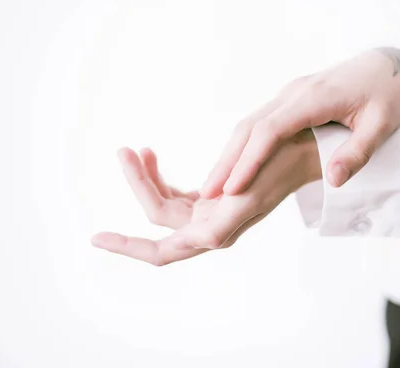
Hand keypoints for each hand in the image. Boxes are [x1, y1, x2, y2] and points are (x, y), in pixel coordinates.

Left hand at [91, 130, 320, 265]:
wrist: (302, 151)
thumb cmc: (280, 165)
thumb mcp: (249, 194)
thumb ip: (221, 223)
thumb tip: (199, 241)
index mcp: (216, 232)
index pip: (161, 250)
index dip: (128, 247)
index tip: (96, 238)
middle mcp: (209, 228)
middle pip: (157, 214)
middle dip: (137, 184)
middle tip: (123, 150)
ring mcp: (209, 213)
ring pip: (163, 202)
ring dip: (146, 177)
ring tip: (136, 149)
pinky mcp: (211, 199)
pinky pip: (175, 193)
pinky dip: (161, 176)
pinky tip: (152, 157)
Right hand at [201, 47, 399, 198]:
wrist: (385, 65)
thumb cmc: (386, 95)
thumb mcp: (383, 125)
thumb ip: (358, 152)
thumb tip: (332, 180)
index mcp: (316, 97)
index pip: (272, 130)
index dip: (250, 160)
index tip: (232, 189)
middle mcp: (295, 93)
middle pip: (251, 126)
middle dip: (228, 160)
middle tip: (207, 192)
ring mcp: (289, 94)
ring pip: (250, 123)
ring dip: (230, 153)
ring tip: (212, 185)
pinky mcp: (290, 100)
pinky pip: (259, 122)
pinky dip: (243, 145)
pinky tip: (234, 165)